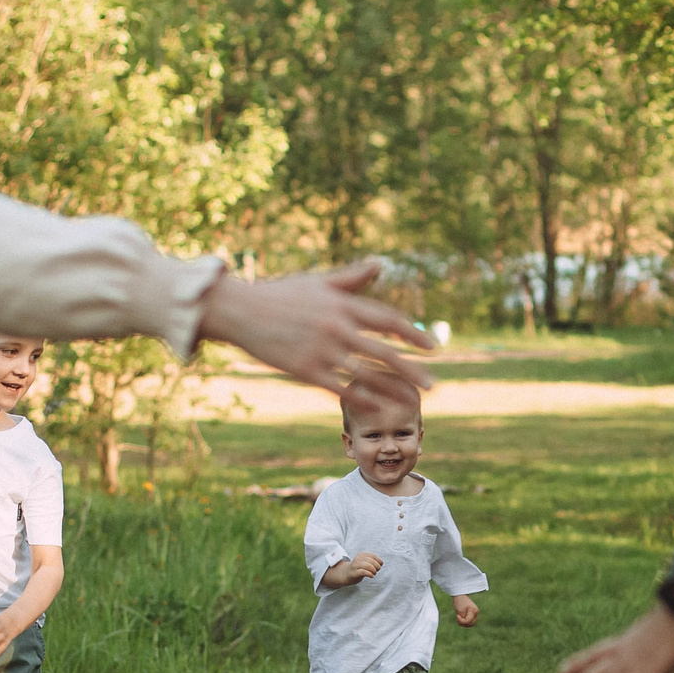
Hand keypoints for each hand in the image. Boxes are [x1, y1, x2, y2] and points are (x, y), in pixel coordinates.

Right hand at [196, 263, 432, 393]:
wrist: (240, 311)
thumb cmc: (280, 295)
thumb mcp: (318, 282)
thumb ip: (351, 278)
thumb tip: (379, 264)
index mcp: (342, 305)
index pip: (387, 319)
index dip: (412, 333)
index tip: (431, 346)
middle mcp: (337, 327)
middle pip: (383, 350)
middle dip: (410, 368)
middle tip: (433, 383)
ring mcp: (322, 350)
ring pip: (366, 373)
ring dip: (392, 388)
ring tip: (412, 401)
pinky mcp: (305, 370)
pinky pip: (339, 387)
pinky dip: (361, 398)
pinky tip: (377, 408)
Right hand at [343, 553, 384, 585]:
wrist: (346, 574)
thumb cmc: (358, 568)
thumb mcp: (364, 562)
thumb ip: (372, 561)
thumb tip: (381, 563)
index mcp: (361, 555)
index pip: (373, 556)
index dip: (379, 561)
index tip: (380, 565)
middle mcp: (358, 559)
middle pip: (371, 561)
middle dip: (377, 566)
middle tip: (377, 570)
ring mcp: (355, 565)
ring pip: (368, 566)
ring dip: (374, 571)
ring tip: (374, 573)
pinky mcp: (354, 573)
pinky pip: (364, 572)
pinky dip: (370, 574)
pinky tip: (372, 576)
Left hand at [453, 595, 479, 625]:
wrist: (460, 595)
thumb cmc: (460, 602)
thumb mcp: (460, 611)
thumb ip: (463, 619)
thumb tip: (465, 624)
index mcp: (474, 611)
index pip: (468, 621)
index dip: (461, 621)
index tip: (457, 615)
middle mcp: (476, 613)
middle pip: (471, 624)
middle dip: (463, 623)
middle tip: (457, 618)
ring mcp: (475, 614)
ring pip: (471, 624)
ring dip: (464, 623)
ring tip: (459, 618)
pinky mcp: (473, 614)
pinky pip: (470, 621)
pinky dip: (465, 622)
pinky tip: (460, 618)